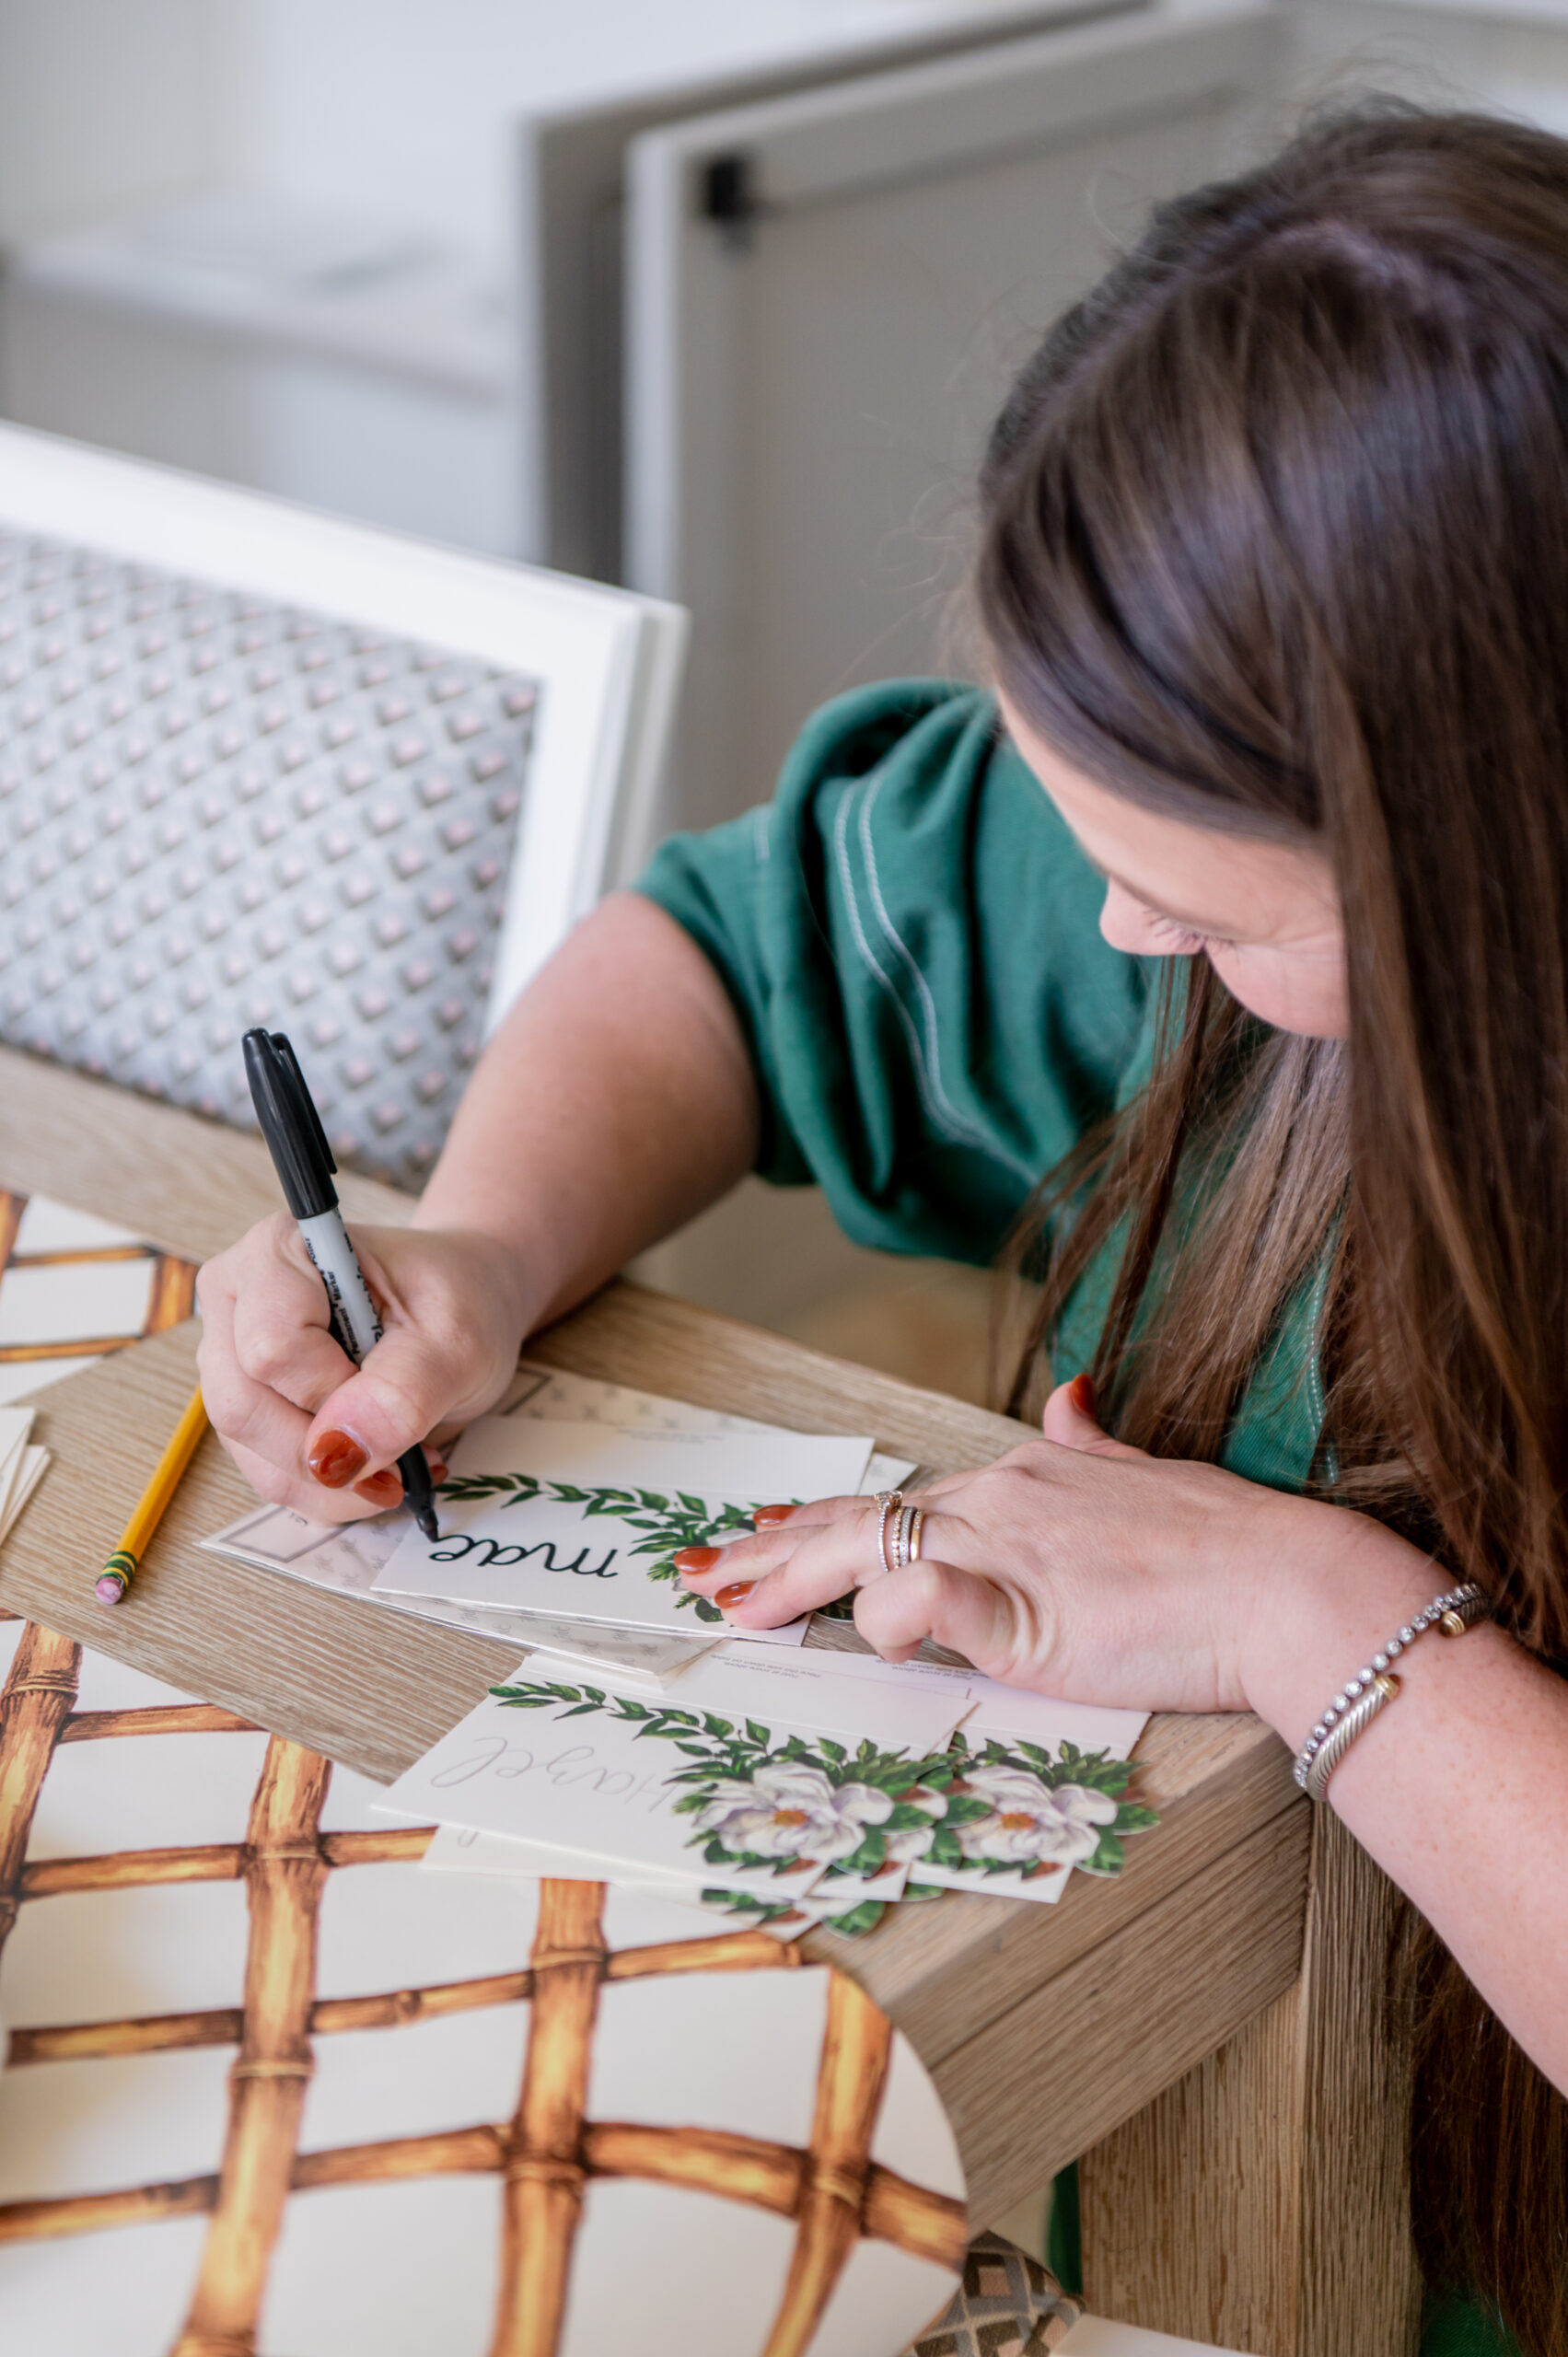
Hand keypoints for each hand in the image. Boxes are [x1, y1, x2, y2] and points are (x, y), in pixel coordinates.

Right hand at [197, 1216, 532, 1520]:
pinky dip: (331, 1490)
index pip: (271, 1347)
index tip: (393, 1390)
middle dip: (328, 1452)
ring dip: (335, 1482)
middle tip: (405, 1455)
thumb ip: (403, 1390)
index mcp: (279, 1251)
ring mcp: (231, 1358)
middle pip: (243, 1406)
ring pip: (252, 1453)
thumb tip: (337, 1454)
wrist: (457, 1309)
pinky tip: (378, 1466)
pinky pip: (269, 1474)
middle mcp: (236, 1300)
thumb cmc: (455, 1301)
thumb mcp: (457, 1339)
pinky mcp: (249, 1407)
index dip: (332, 1390)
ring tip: (403, 1461)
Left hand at [677, 1375, 1403, 1716]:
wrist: (1288, 1583)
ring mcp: (1007, 1548)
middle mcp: (1001, 1500)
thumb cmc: (1229, 1545)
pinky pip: (931, 1600)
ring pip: (869, 1550)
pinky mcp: (1025, 1608)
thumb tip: (1069, 1398)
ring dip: (790, 1581)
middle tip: (698, 1574)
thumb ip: (1096, 1443)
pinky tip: (873, 1636)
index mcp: (1024, 1478)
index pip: (898, 1500)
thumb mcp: (1149, 1474)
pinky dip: (893, 1617)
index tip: (761, 1540)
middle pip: (858, 1521)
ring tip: (731, 1607)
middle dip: (770, 1552)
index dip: (820, 1523)